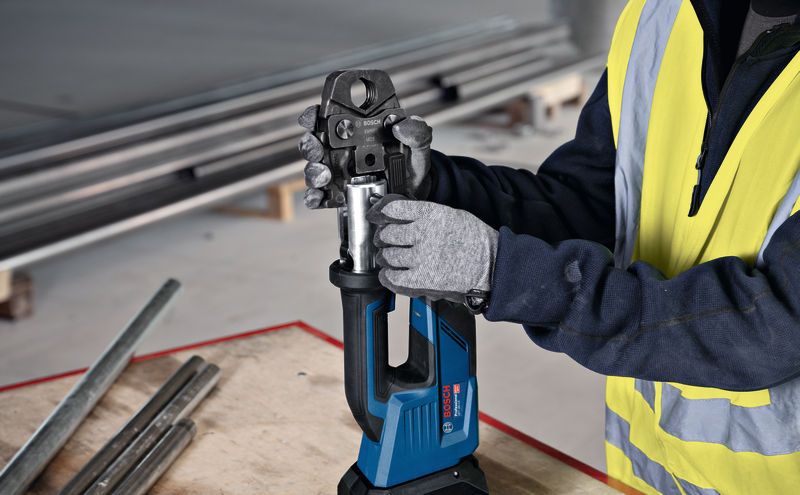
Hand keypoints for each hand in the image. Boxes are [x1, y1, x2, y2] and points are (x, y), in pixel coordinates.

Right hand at [297, 105, 433, 208]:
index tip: (316, 115)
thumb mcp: (418, 144)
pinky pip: (319, 197)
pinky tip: (321, 197)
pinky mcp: (338, 196)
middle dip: (311, 145)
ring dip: (314, 172)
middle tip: (319, 149)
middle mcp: (340, 150)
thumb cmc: (412, 162)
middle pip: (313, 143)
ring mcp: (337, 174)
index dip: (315, 114)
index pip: (327, 117)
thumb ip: (415, 131)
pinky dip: (315, 197)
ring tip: (326, 175)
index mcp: (355, 131)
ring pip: (314, 170)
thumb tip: (401, 126)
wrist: (416, 192)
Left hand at [366, 195, 497, 306]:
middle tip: (387, 240)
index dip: (380, 211)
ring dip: (386, 257)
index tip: (375, 214)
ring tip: (391, 257)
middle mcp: (423, 233)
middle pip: (387, 234)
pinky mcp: (422, 279)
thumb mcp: (451, 214)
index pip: (393, 209)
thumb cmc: (475, 240)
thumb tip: (400, 214)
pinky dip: (388, 276)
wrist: (491, 265)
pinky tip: (391, 273)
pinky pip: (393, 277)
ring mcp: (422, 257)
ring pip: (388, 255)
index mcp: (431, 214)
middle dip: (384, 237)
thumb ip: (425, 214)